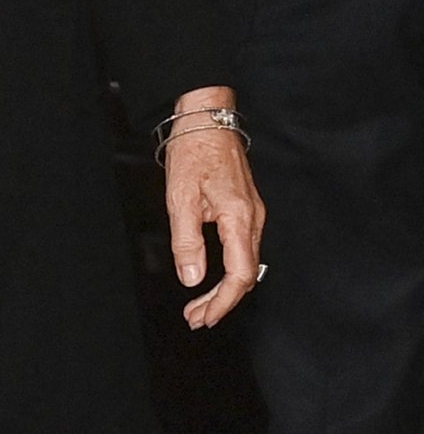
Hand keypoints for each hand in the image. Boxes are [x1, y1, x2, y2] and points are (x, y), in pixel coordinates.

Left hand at [164, 85, 265, 329]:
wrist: (207, 115)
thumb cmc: (194, 150)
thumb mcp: (180, 197)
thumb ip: (187, 241)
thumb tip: (192, 278)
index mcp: (239, 218)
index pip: (239, 276)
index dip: (222, 303)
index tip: (203, 317)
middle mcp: (254, 218)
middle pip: (245, 275)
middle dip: (221, 301)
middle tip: (196, 317)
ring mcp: (253, 212)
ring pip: (246, 263)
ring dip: (225, 287)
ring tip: (200, 303)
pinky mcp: (247, 206)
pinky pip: (243, 247)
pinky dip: (229, 268)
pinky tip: (213, 274)